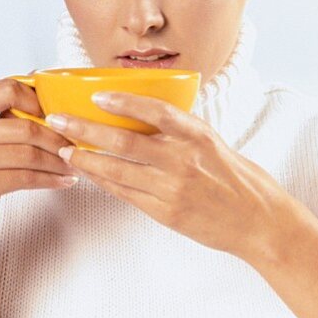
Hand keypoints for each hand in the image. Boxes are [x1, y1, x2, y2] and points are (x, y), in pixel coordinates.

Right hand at [0, 77, 80, 257]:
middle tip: (77, 147)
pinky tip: (64, 182)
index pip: (7, 88)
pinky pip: (25, 177)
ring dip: (58, 162)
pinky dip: (51, 180)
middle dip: (58, 139)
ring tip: (74, 166)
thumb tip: (43, 81)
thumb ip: (5, 118)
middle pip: (24, 126)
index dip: (39, 100)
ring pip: (28, 154)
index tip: (59, 116)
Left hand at [45, 91, 287, 256]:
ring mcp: (173, 188)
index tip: (97, 95)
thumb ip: (183, 133)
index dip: (123, 102)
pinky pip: (126, 194)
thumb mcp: (216, 144)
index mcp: (199, 136)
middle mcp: (184, 160)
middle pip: (125, 141)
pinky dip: (104, 181)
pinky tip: (89, 174)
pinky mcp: (166, 213)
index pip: (156, 111)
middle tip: (59, 121)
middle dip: (86, 129)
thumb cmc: (240, 180)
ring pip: (117, 170)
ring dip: (86, 159)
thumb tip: (147, 118)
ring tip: (64, 149)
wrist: (259, 222)